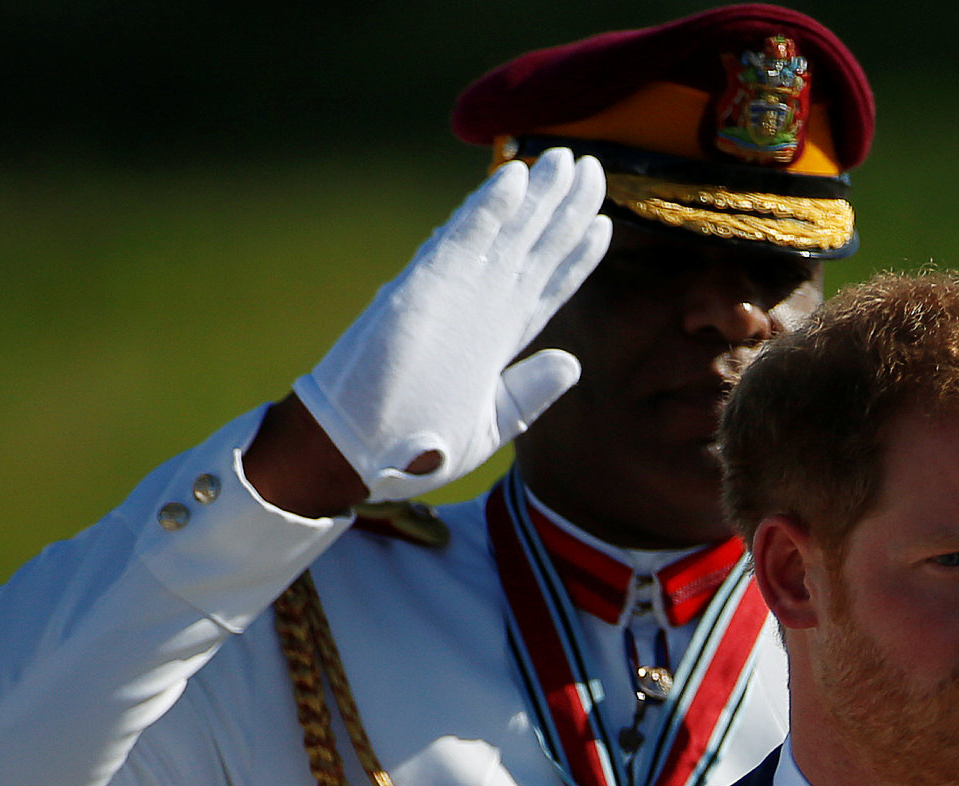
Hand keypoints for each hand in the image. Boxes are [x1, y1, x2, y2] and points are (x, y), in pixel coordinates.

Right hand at [282, 147, 611, 505]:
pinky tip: (516, 177)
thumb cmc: (415, 446)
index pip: (545, 289)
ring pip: (506, 236)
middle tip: (594, 167)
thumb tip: (572, 363)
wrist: (356, 453)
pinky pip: (463, 244)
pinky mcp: (425, 292)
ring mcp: (453, 297)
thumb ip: (530, 391)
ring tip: (569, 159)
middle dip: (564, 212)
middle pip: (532, 251)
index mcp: (493, 341)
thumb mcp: (490, 423)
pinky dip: (490, 209)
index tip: (603, 226)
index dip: (575, 257)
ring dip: (538, 197)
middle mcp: (478, 310)